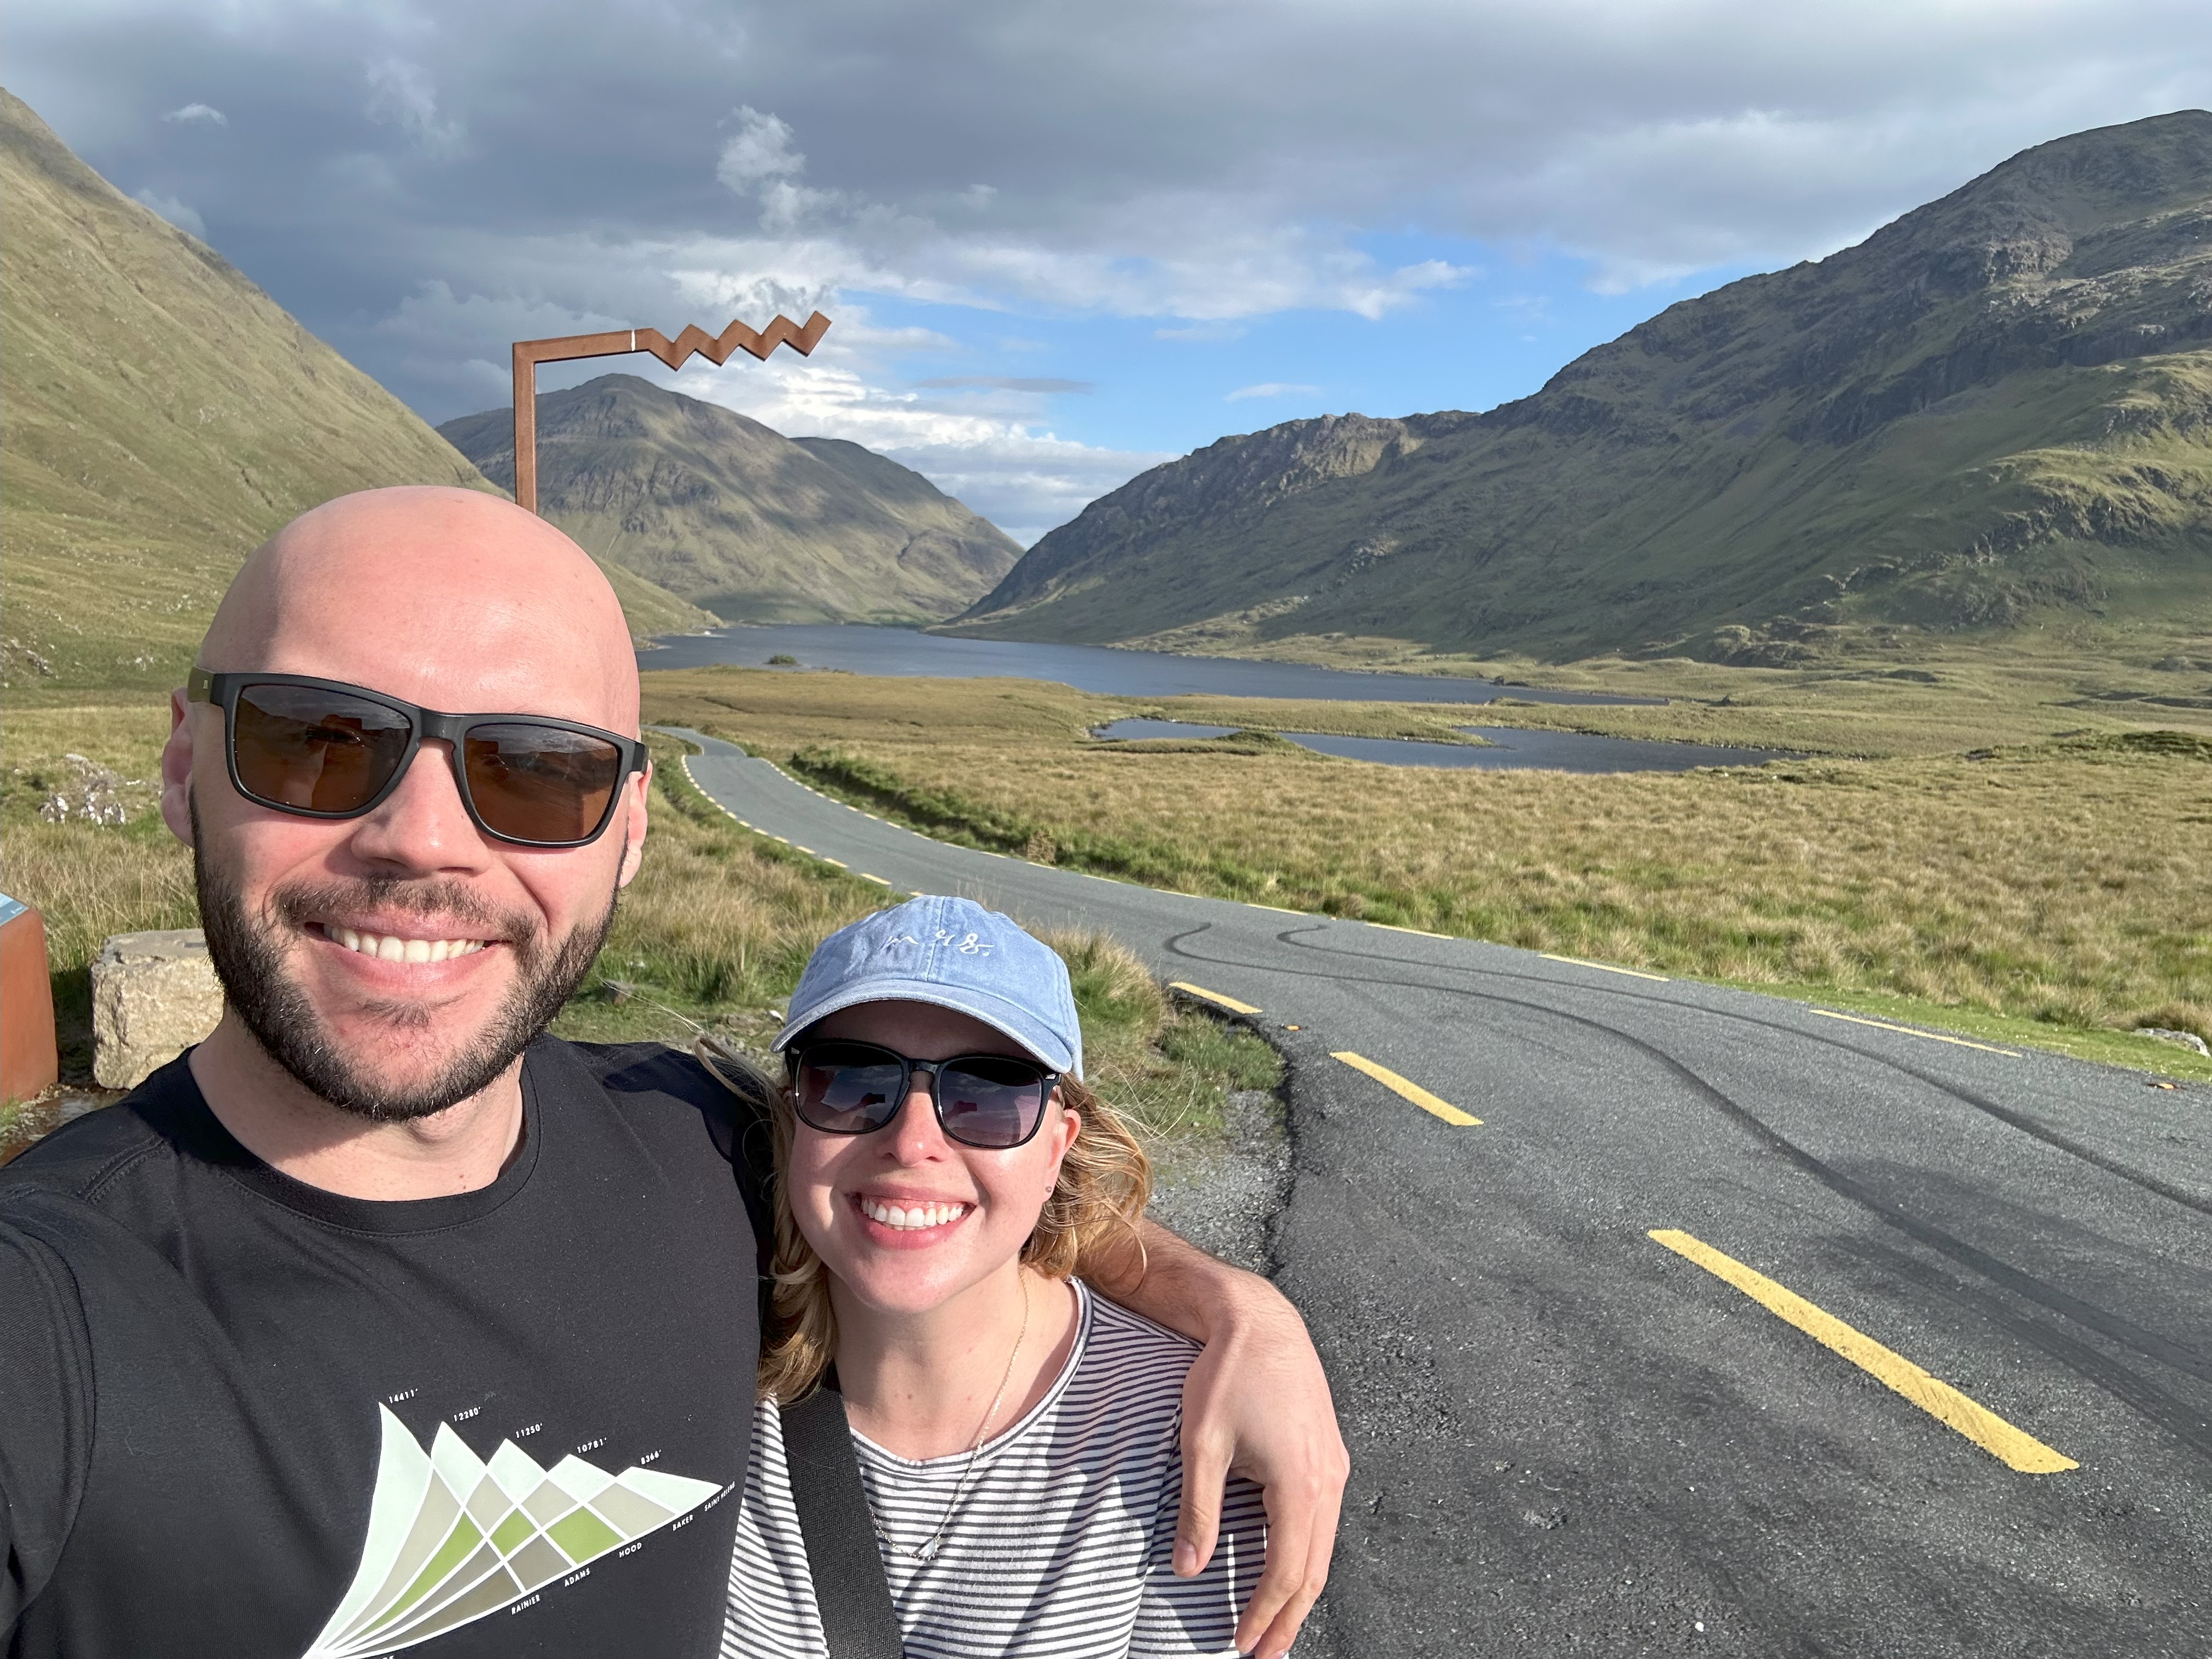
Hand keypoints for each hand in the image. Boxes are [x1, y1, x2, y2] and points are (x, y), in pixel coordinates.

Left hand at [1176, 1286, 1348, 1656]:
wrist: (1260, 1321)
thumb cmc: (1227, 1376)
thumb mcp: (1201, 1444)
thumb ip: (1198, 1511)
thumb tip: (1188, 1570)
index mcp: (1298, 1483)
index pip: (1286, 1570)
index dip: (1264, 1612)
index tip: (1242, 1643)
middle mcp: (1327, 1479)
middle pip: (1314, 1569)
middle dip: (1289, 1617)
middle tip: (1265, 1653)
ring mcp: (1334, 1465)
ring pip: (1324, 1546)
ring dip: (1301, 1589)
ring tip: (1278, 1625)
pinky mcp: (1329, 1453)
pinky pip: (1325, 1520)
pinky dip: (1308, 1554)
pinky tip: (1290, 1567)